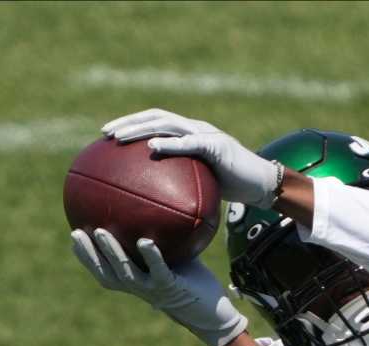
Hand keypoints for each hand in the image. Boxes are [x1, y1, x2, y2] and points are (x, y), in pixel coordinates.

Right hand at [70, 229, 247, 345]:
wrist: (213, 313)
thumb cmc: (193, 284)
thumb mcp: (176, 258)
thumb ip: (166, 238)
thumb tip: (162, 205)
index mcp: (136, 282)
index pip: (104, 271)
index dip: (87, 257)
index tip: (73, 235)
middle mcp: (141, 288)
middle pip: (107, 273)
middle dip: (89, 254)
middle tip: (75, 232)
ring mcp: (155, 289)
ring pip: (127, 272)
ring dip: (113, 252)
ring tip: (102, 232)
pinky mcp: (172, 288)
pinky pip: (159, 271)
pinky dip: (152, 257)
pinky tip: (146, 241)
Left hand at [102, 108, 280, 208]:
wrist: (263, 186)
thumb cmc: (233, 188)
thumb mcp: (201, 187)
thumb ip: (180, 186)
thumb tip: (157, 204)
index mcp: (189, 135)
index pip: (155, 123)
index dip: (132, 126)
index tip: (108, 137)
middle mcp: (195, 128)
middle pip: (156, 117)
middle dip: (129, 123)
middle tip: (106, 134)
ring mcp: (206, 134)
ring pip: (167, 124)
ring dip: (141, 129)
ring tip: (120, 139)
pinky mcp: (217, 144)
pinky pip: (189, 142)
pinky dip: (170, 143)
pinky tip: (152, 147)